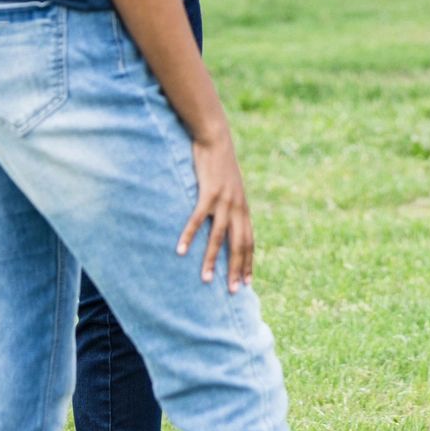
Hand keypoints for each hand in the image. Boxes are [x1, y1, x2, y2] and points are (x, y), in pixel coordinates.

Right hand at [178, 127, 253, 293]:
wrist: (216, 138)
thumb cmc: (220, 164)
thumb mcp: (229, 187)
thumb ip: (229, 204)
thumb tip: (226, 220)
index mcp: (243, 208)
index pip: (249, 241)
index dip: (249, 262)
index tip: (248, 282)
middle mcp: (238, 207)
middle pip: (239, 244)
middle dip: (237, 269)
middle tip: (234, 292)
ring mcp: (224, 201)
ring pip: (219, 237)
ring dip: (212, 260)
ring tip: (206, 280)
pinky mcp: (208, 193)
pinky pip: (198, 220)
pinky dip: (189, 236)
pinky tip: (180, 250)